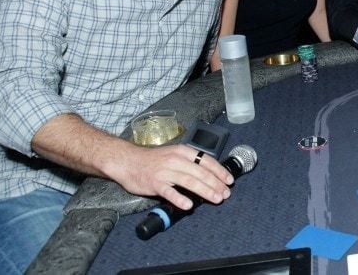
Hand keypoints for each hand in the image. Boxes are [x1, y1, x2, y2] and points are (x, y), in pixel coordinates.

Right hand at [109, 143, 232, 210]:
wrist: (127, 161)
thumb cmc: (152, 160)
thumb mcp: (173, 155)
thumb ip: (189, 163)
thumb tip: (208, 174)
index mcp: (183, 152)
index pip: (206, 161)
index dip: (220, 171)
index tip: (229, 180)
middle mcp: (176, 160)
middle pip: (201, 172)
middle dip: (216, 184)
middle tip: (226, 194)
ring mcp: (165, 172)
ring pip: (190, 181)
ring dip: (205, 191)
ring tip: (216, 198)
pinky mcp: (155, 183)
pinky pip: (169, 192)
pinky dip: (180, 199)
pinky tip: (189, 206)